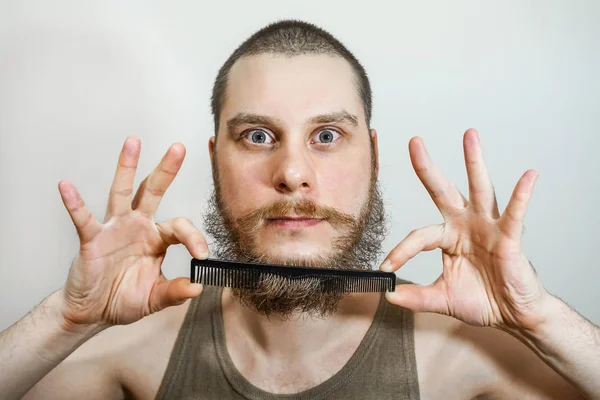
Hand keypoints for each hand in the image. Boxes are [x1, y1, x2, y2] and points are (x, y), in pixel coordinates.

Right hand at [56, 137, 207, 328]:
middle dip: (166, 170)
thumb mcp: (154, 298)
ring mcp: (115, 229)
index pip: (180, 228)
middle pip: (154, 192)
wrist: (93, 310)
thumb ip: (173, 291)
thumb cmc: (124, 299)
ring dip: (127, 167)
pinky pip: (83, 218)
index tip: (202, 255)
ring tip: (133, 143)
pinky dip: (74, 203)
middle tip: (179, 148)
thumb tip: (196, 288)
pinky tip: (66, 186)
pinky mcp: (92, 238)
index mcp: (157, 239)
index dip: (194, 238)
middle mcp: (138, 226)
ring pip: (122, 192)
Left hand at [381, 129, 549, 331]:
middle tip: (414, 141)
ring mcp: (487, 227)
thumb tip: (387, 296)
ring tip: (469, 135)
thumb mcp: (442, 298)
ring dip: (474, 162)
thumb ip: (416, 297)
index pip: (418, 236)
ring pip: (479, 189)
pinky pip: (515, 213)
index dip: (401, 251)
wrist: (512, 315)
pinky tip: (528, 176)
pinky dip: (521, 195)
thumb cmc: (481, 300)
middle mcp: (465, 224)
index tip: (386, 267)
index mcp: (447, 237)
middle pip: (443, 191)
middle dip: (427, 167)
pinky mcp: (509, 236)